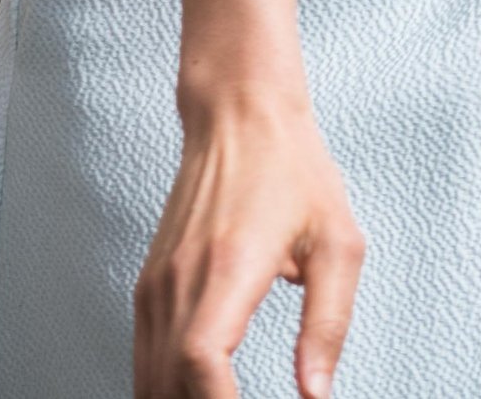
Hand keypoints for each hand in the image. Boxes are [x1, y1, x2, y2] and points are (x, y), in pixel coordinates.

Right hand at [133, 86, 365, 398]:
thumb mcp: (337, 241)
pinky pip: (143, 359)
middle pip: (169, 385)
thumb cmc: (290, 165)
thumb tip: (316, 391)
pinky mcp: (149, 287)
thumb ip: (328, 323)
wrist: (238, 111)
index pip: (202, 363)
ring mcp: (156, 285)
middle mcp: (180, 280)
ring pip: (148, 380)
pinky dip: (161, 392)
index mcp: (228, 267)